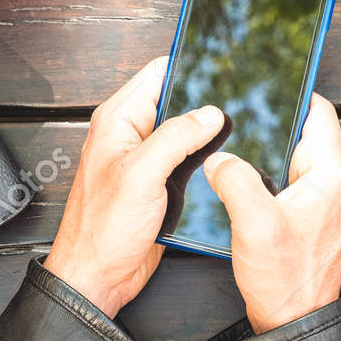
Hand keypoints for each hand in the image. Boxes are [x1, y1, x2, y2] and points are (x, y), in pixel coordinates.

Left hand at [45, 58, 226, 317]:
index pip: (158, 74)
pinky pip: (189, 161)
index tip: (222, 63)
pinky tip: (226, 161)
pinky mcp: (161, 184)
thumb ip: (176, 137)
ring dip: (209, 135)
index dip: (189, 66)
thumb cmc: (103, 229)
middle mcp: (132, 136)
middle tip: (241, 101)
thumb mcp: (141, 174)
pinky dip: (206, 160)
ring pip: (187, 133)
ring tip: (240, 131)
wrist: (99, 278)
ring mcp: (147, 160)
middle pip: (177, 102)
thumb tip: (210, 113)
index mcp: (118, 120)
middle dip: (206, 102)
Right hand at [203, 95, 340, 333]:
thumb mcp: (254, 223)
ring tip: (234, 139)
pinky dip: (267, 169)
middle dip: (272, 118)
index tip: (264, 80)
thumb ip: (235, 179)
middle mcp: (334, 181)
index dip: (292, 91)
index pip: (319, 111)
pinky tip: (239, 173)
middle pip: (304, 129)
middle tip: (238, 109)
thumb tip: (219, 156)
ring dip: (267, 147)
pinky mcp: (308, 213)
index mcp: (332, 174)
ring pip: (293, 153)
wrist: (293, 323)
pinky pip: (288, 176)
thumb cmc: (285, 280)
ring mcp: (322, 198)